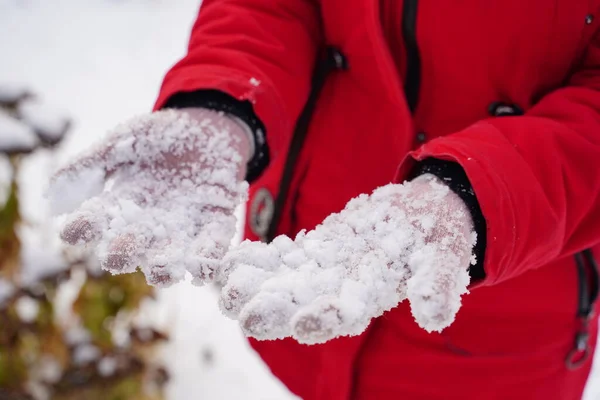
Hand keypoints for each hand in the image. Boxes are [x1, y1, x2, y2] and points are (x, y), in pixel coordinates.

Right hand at [47, 108, 250, 286]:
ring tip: (160, 271)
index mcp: (125, 201)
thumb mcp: (126, 140)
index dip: (86, 227)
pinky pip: (214, 241)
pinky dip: (209, 254)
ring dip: (167, 264)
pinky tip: (203, 266)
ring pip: (173, 252)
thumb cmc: (164, 133)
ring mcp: (185, 222)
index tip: (72, 232)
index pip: (100, 218)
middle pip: (134, 242)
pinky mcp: (217, 218)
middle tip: (116, 257)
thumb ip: (93, 162)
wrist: (209, 123)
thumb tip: (52, 190)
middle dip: (125, 251)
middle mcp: (152, 220)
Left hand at [219, 174, 475, 342]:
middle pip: (305, 305)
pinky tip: (226, 260)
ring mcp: (324, 272)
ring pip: (284, 285)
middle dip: (276, 312)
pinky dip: (254, 260)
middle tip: (245, 315)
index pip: (348, 312)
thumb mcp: (445, 254)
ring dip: (255, 288)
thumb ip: (439, 282)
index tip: (302, 324)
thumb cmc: (438, 235)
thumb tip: (434, 315)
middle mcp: (342, 290)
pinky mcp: (313, 253)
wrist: (421, 216)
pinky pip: (279, 260)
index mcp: (374, 294)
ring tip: (223, 287)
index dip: (326, 318)